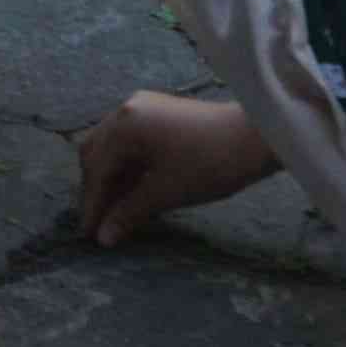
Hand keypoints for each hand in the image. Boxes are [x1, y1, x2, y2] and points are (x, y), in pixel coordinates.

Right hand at [73, 90, 276, 245]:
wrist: (257, 137)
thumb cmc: (210, 164)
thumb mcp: (166, 192)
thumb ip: (129, 213)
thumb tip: (103, 238)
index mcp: (124, 124)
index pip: (97, 169)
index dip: (92, 204)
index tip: (89, 235)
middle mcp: (127, 110)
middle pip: (97, 152)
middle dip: (96, 188)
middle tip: (99, 223)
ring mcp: (144, 108)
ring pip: (114, 147)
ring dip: (112, 179)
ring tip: (117, 212)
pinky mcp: (160, 114)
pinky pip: (131, 142)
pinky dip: (128, 168)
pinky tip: (134, 191)